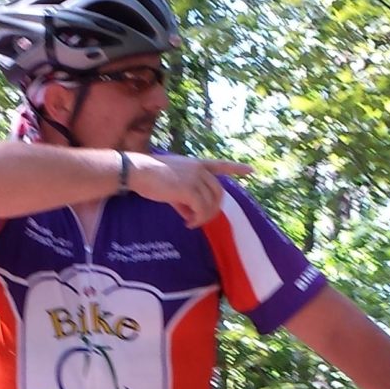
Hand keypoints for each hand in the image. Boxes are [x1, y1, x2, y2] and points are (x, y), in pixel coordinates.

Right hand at [124, 152, 253, 226]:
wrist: (138, 171)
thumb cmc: (150, 178)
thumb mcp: (171, 186)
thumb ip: (184, 199)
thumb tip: (191, 216)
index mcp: (196, 164)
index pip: (220, 165)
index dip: (237, 168)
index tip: (251, 170)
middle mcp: (199, 169)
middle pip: (218, 192)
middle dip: (214, 209)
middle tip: (200, 220)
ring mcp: (195, 178)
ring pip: (211, 203)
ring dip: (204, 217)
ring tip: (192, 223)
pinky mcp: (189, 189)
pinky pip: (201, 209)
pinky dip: (198, 220)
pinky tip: (188, 224)